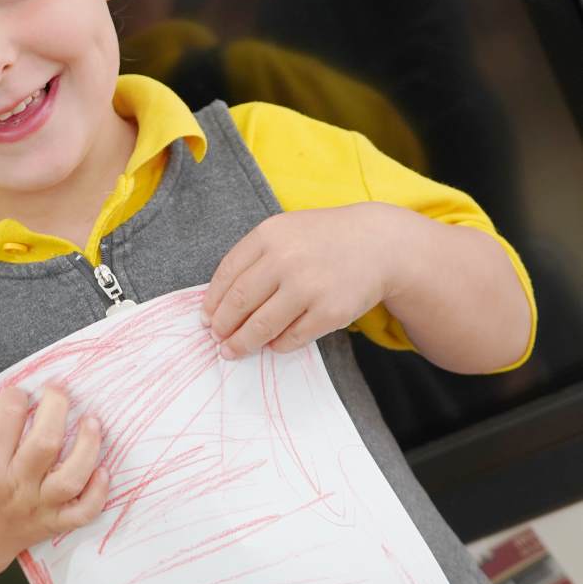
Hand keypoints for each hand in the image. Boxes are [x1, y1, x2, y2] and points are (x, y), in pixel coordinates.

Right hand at [0, 379, 108, 579]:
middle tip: (58, 391)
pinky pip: (82, 512)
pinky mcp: (53, 523)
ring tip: (92, 420)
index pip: (8, 417)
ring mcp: (37, 507)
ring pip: (71, 477)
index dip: (17, 395)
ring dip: (88, 446)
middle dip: (57, 408)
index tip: (19, 392)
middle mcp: (13, 486)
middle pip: (45, 443)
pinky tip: (104, 469)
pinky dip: (98, 493)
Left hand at [200, 205, 396, 357]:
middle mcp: (286, 260)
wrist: (378, 243)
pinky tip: (270, 345)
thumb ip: (253, 259)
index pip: (227, 275)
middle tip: (216, 339)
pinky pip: (291, 338)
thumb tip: (217, 303)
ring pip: (261, 326)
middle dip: (222, 327)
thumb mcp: (284, 232)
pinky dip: (276, 346)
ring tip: (232, 351)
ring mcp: (309, 288)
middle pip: (239, 303)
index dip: (212, 302)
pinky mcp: (330, 312)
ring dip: (242, 343)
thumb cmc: (322, 240)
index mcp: (269, 235)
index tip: (205, 318)